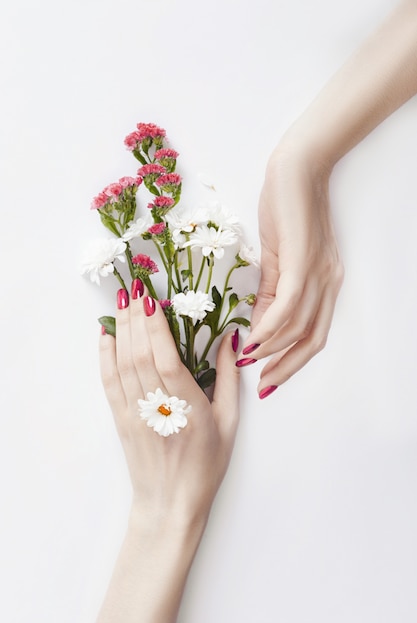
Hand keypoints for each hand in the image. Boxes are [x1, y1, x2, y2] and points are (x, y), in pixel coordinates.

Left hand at [96, 285, 239, 622]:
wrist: (171, 503)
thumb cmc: (207, 464)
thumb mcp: (229, 422)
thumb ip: (227, 378)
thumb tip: (230, 338)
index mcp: (188, 408)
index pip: (165, 358)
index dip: (156, 326)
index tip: (152, 298)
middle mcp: (157, 408)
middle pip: (139, 354)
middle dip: (135, 316)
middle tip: (134, 287)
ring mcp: (134, 414)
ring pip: (122, 364)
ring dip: (120, 329)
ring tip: (121, 301)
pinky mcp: (121, 419)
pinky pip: (109, 382)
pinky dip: (104, 356)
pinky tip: (105, 334)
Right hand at [240, 145, 343, 396]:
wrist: (295, 169)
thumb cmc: (286, 209)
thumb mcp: (276, 259)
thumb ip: (269, 295)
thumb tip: (256, 328)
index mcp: (325, 284)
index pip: (313, 334)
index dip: (292, 361)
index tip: (267, 379)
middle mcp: (329, 283)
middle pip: (313, 340)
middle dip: (286, 368)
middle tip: (261, 386)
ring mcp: (319, 273)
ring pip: (299, 326)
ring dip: (271, 349)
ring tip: (247, 362)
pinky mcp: (303, 261)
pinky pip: (288, 305)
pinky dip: (269, 327)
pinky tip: (251, 339)